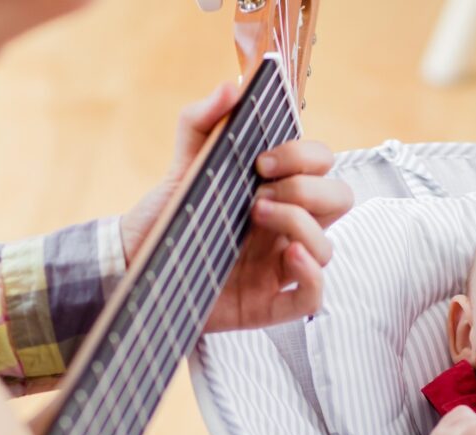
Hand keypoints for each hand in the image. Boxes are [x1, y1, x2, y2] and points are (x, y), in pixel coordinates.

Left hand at [119, 82, 353, 332]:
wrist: (136, 262)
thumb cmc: (169, 215)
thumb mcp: (184, 164)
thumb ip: (202, 121)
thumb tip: (231, 88)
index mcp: (277, 190)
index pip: (321, 165)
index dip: (305, 156)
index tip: (263, 160)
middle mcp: (286, 227)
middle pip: (339, 200)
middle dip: (308, 189)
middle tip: (260, 193)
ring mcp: (280, 267)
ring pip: (328, 247)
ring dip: (302, 225)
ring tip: (257, 217)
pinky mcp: (269, 304)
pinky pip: (314, 297)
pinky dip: (312, 276)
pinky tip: (289, 257)